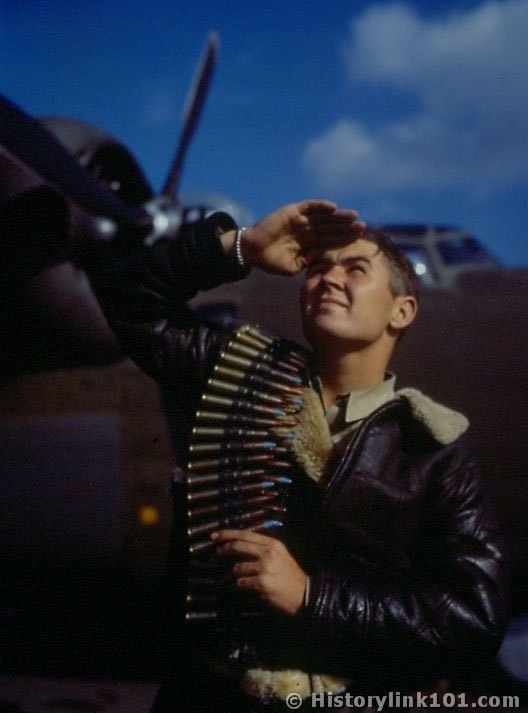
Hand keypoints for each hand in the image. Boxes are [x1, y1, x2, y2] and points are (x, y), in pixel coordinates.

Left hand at [212, 528, 306, 615]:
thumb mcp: (280, 555)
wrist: (305, 595)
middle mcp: (268, 553)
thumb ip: (263, 549)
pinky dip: (235, 587)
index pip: (245, 534)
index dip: (227, 534)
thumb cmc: (291, 577)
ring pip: (236, 568)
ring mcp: (265, 568)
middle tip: (212, 556)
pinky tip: (235, 589)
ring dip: (227, 576)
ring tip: (225, 580)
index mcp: (272, 544)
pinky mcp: (262, 584)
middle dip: (221, 551)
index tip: (214, 536)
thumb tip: (239, 546)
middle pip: (237, 547)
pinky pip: (240, 583)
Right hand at [237, 200, 364, 275]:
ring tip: (353, 216)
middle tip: (363, 227)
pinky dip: (321, 206)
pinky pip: (309, 206)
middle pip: (332, 227)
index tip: (360, 239)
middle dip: (346, 227)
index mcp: (310, 243)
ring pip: (324, 216)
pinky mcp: (293, 211)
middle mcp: (308, 230)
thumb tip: (329, 261)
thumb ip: (310, 262)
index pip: (331, 240)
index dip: (345, 239)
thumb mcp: (295, 266)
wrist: (253, 252)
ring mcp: (301, 220)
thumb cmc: (272, 261)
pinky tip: (333, 207)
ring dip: (338, 216)